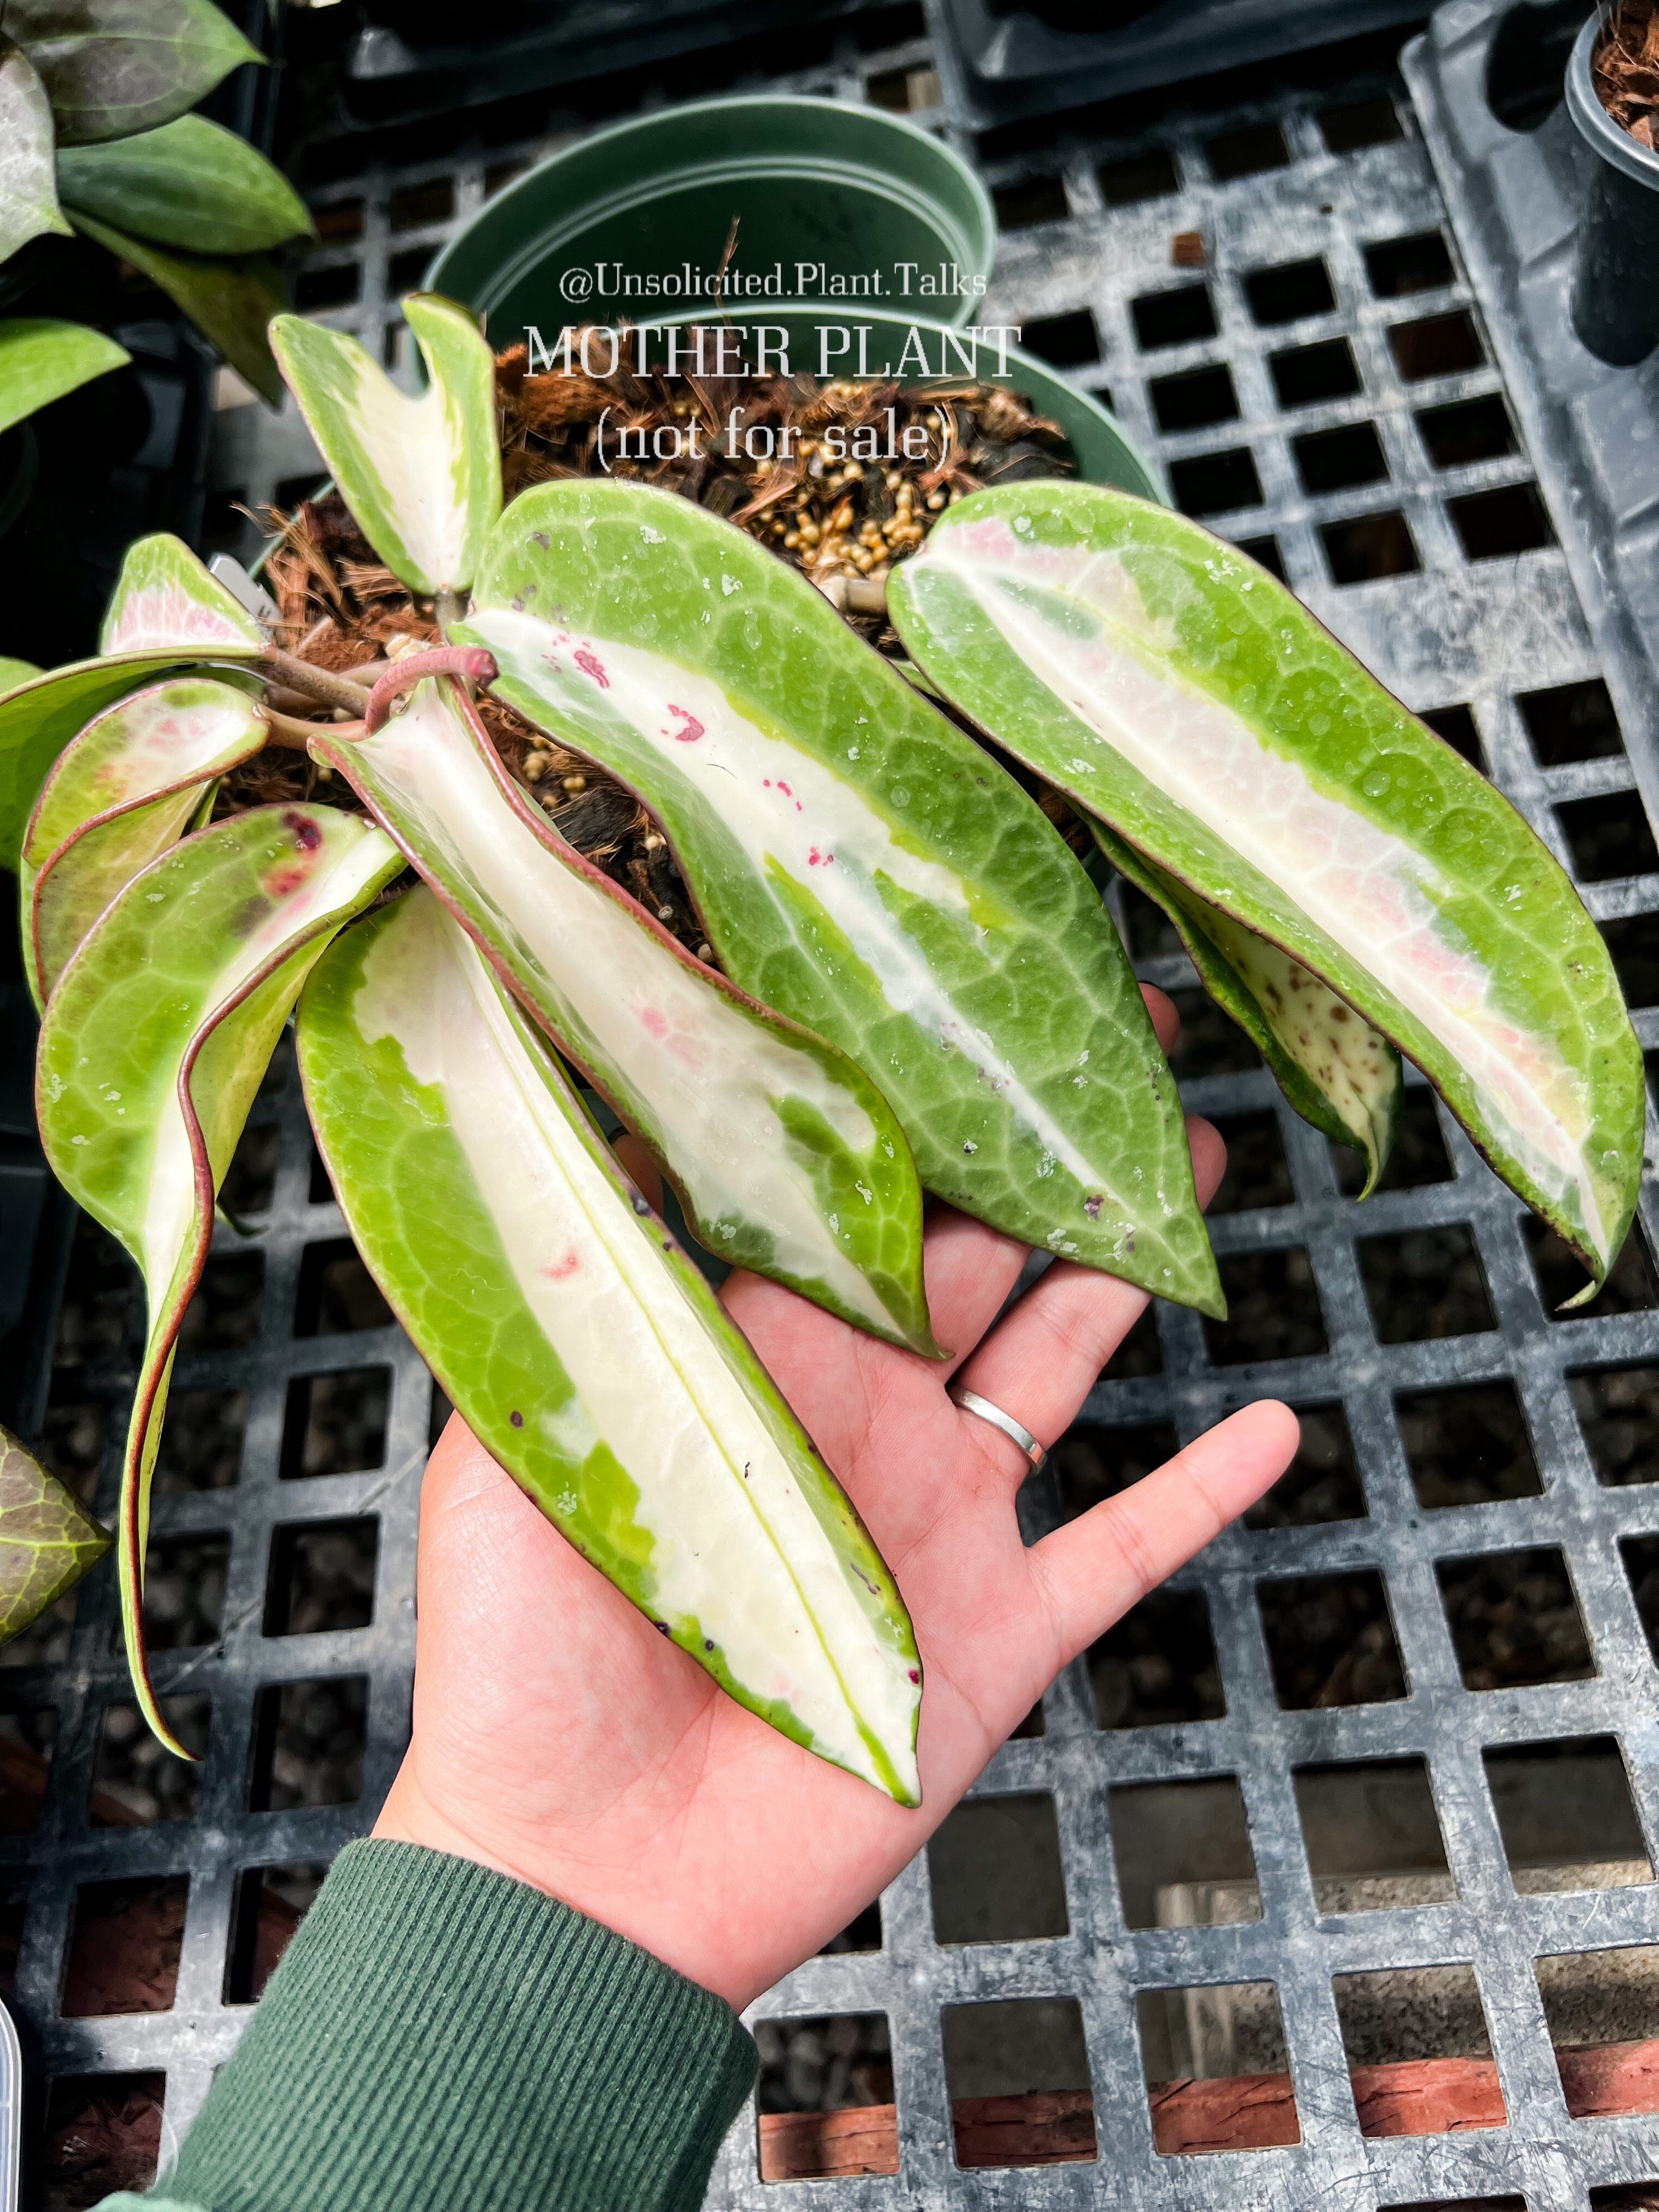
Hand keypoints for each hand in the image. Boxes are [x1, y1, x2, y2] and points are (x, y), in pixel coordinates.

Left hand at [374, 988, 1298, 2009]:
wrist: (579, 1882)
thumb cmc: (518, 1669)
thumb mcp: (517, 1452)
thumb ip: (578, 1307)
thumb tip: (597, 1132)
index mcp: (756, 1365)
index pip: (855, 1206)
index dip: (916, 1114)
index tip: (966, 1017)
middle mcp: (862, 1420)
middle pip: (980, 1254)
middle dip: (1046, 1156)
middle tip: (1124, 1052)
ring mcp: (941, 1524)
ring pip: (1063, 1362)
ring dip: (1134, 1272)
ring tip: (1205, 1167)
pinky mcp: (1000, 1636)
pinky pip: (1124, 1547)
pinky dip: (1202, 1492)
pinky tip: (1274, 1425)